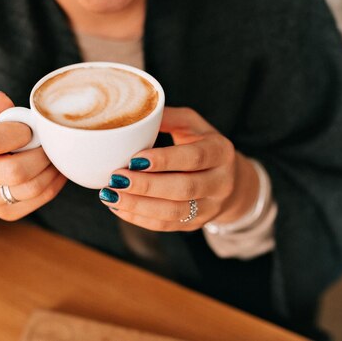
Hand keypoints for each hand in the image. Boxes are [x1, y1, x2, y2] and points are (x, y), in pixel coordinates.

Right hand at [0, 91, 67, 220]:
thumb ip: (1, 113)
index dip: (17, 134)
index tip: (30, 130)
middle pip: (15, 171)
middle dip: (42, 156)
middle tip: (52, 146)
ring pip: (30, 188)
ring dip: (51, 171)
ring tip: (57, 158)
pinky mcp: (6, 213)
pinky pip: (39, 200)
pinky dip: (55, 184)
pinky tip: (57, 171)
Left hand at [99, 107, 257, 230]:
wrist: (231, 181)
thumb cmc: (202, 144)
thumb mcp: (193, 125)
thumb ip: (168, 118)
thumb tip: (135, 114)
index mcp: (220, 152)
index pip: (193, 158)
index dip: (164, 160)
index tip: (134, 159)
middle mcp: (221, 182)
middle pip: (183, 189)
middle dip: (146, 186)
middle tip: (116, 178)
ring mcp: (210, 207)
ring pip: (174, 213)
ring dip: (138, 205)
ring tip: (110, 194)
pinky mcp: (195, 225)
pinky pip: (165, 226)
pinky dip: (139, 218)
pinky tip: (118, 206)